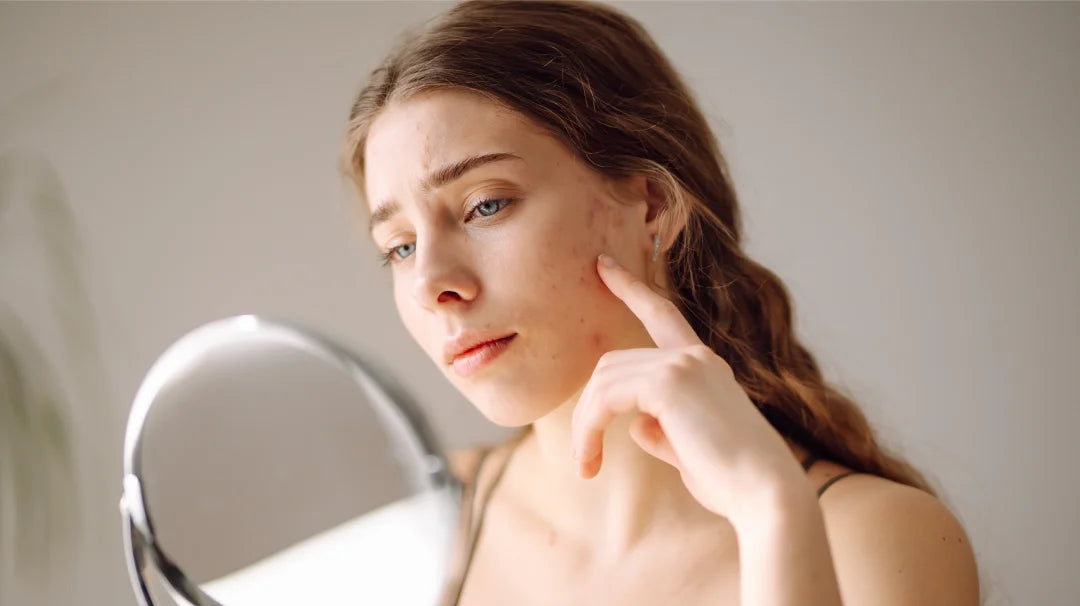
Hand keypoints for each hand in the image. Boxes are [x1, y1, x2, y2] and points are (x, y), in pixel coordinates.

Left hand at [570, 253, 811, 524]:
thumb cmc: (733, 482)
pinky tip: (592, 459)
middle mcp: (695, 356)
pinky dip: (589, 428)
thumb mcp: (689, 450)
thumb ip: (662, 431)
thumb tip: (636, 425)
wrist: (765, 494)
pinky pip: (606, 396)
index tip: (603, 266)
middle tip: (583, 460)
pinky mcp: (670, 381)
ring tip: (586, 466)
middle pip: (612, 365)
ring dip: (585, 426)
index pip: (662, 314)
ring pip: (604, 381)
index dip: (630, 287)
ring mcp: (683, 363)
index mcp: (704, 366)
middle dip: (587, 411)